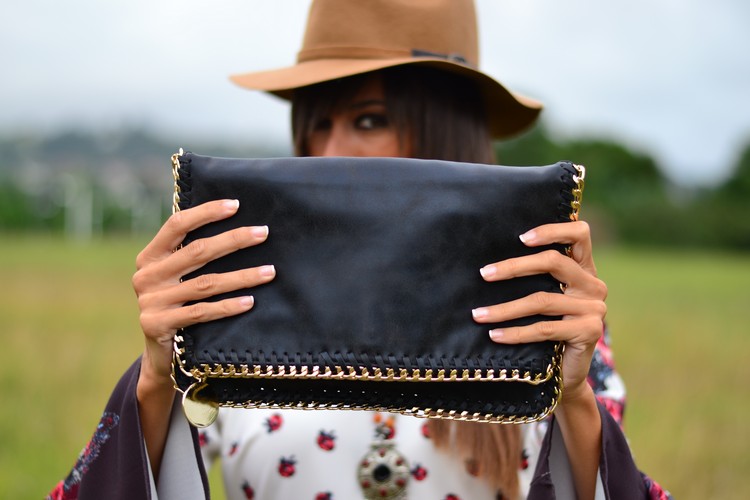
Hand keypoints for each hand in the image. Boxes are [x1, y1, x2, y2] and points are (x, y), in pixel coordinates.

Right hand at [132, 199, 275, 385]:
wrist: (160, 356)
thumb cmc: (177, 306)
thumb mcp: (176, 278)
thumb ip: (191, 255)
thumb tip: (237, 226)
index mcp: (150, 257)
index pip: (177, 225)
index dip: (206, 213)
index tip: (236, 205)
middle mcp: (146, 276)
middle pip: (197, 251)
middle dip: (234, 240)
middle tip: (263, 233)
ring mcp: (151, 301)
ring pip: (206, 284)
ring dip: (242, 276)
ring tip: (269, 271)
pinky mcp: (158, 325)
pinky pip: (201, 312)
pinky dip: (228, 306)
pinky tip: (250, 301)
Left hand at [471, 220, 606, 401]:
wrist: (565, 375)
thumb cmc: (547, 333)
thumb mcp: (544, 300)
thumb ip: (535, 279)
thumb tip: (490, 265)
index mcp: (584, 269)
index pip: (579, 234)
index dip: (552, 230)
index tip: (521, 238)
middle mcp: (594, 285)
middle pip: (554, 262)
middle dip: (514, 267)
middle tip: (484, 274)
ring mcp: (595, 308)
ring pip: (542, 300)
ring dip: (504, 308)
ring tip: (479, 314)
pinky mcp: (590, 331)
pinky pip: (545, 328)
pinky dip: (515, 332)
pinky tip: (494, 335)